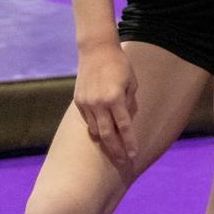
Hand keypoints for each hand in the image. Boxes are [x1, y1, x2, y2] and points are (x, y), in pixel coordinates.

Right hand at [74, 40, 138, 167]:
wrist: (96, 50)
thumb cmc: (119, 64)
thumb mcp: (131, 82)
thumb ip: (129, 102)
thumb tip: (127, 120)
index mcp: (115, 98)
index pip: (123, 126)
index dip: (129, 142)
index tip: (134, 154)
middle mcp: (99, 103)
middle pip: (107, 135)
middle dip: (116, 150)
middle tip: (123, 163)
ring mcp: (86, 103)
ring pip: (95, 130)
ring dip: (104, 142)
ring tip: (114, 152)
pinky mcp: (78, 101)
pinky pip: (88, 121)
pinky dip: (95, 129)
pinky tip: (101, 135)